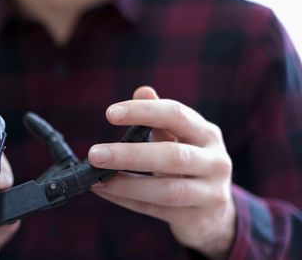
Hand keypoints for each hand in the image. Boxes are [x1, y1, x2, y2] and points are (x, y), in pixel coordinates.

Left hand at [88, 86, 235, 259]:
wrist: (214, 211)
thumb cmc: (190, 164)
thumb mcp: (180, 138)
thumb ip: (161, 116)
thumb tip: (142, 91)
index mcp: (207, 135)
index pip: (177, 116)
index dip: (144, 112)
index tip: (110, 113)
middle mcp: (216, 162)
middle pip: (172, 156)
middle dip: (129, 154)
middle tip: (94, 154)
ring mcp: (210, 193)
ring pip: (166, 190)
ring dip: (126, 184)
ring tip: (95, 178)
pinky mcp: (196, 218)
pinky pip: (155, 209)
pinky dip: (126, 200)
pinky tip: (104, 191)